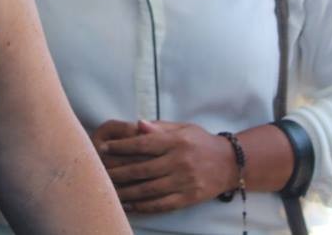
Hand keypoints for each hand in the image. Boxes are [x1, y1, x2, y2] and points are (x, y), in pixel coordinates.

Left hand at [92, 119, 235, 213]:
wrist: (230, 163)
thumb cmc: (201, 142)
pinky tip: (130, 205)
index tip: (104, 147)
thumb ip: (159, 127)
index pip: (143, 144)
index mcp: (176, 142)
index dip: (121, 146)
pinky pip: (162, 204)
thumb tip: (137, 124)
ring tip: (110, 191)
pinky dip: (144, 206)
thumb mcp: (183, 128)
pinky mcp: (189, 198)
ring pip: (149, 189)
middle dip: (118, 171)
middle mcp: (179, 162)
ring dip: (127, 191)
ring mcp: (184, 182)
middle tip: (100, 172)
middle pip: (142, 169)